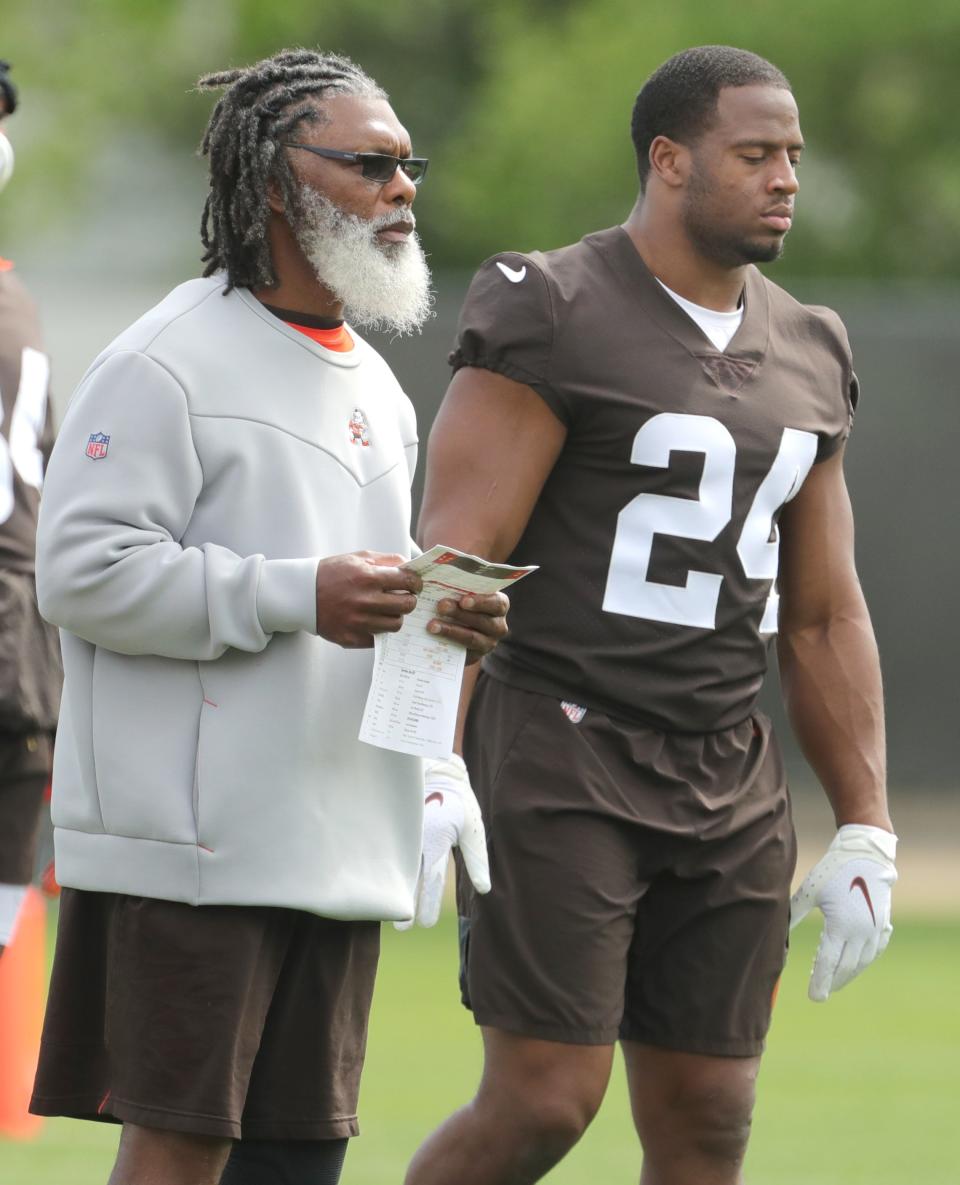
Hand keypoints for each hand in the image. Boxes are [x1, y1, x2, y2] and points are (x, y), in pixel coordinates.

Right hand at [315, 552, 421, 647]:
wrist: (302, 594)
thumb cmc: (331, 573)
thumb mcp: (358, 558)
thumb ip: (386, 560)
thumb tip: (409, 565)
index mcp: (368, 577)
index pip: (407, 582)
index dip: (416, 583)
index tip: (415, 585)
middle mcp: (365, 601)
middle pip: (406, 606)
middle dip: (409, 601)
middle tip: (404, 598)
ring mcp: (358, 622)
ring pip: (395, 624)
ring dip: (395, 616)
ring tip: (387, 610)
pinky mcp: (351, 637)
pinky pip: (378, 637)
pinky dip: (379, 629)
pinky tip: (373, 620)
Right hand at [397, 754, 490, 928]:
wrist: (438, 769)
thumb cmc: (459, 800)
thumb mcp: (473, 829)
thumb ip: (478, 860)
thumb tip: (484, 890)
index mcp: (438, 842)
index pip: (430, 880)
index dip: (426, 904)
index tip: (423, 924)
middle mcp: (418, 839)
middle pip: (410, 878)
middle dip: (406, 903)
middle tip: (401, 930)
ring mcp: (405, 831)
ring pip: (397, 864)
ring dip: (394, 887)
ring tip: (388, 907)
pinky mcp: (398, 825)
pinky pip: (391, 849)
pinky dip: (388, 865)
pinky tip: (382, 879)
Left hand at [427, 591, 508, 663]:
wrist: (456, 625)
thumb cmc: (461, 600)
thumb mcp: (463, 591)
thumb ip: (459, 586)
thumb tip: (443, 574)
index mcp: (499, 605)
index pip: (497, 603)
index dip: (481, 602)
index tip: (463, 601)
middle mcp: (498, 625)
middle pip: (483, 621)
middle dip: (460, 614)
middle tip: (441, 606)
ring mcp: (488, 643)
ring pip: (472, 638)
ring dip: (451, 630)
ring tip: (432, 625)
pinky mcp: (475, 656)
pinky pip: (463, 652)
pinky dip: (447, 643)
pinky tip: (434, 637)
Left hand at [790, 823, 897, 1001]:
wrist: (866, 853)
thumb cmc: (833, 870)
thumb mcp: (809, 891)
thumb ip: (794, 914)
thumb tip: (778, 932)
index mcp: (841, 926)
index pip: (828, 962)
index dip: (820, 981)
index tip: (814, 998)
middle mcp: (861, 932)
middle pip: (846, 967)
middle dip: (832, 981)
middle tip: (821, 993)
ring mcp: (876, 929)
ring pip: (862, 961)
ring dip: (848, 973)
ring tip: (834, 980)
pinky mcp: (884, 923)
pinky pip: (875, 950)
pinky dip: (864, 960)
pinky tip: (856, 963)